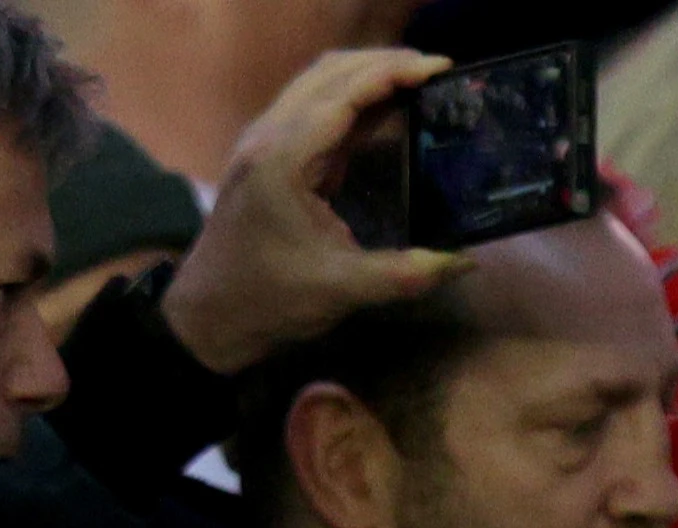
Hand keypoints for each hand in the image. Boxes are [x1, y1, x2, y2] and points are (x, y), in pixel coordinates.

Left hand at [161, 50, 469, 375]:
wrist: (210, 314)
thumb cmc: (270, 300)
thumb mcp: (344, 290)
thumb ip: (408, 273)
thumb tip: (466, 260)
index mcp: (283, 161)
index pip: (341, 97)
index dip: (390, 75)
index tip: (438, 69)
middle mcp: (269, 139)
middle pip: (328, 74)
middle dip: (382, 63)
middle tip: (438, 70)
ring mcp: (267, 144)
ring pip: (318, 84)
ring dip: (366, 75)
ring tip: (419, 81)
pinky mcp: (273, 156)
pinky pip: (315, 109)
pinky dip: (353, 99)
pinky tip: (388, 108)